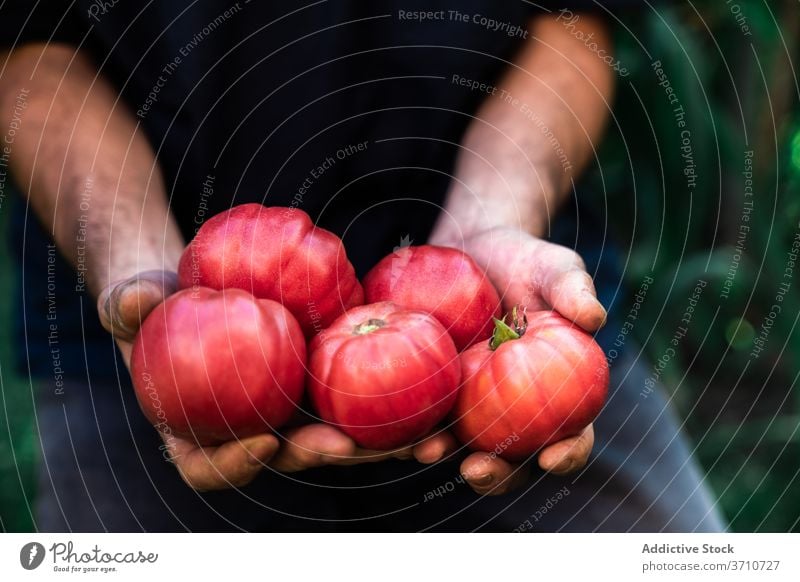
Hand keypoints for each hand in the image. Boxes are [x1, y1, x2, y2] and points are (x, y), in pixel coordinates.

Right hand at [97, 271, 456, 490]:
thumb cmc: (158, 299)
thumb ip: (128, 301)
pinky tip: (430, 388)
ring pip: (337, 436)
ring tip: (415, 436)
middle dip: (321, 457)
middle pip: (288, 458)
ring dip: (377, 444)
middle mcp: (250, 430)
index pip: (211, 466)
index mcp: (198, 432)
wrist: (192, 286)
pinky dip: (395, 401)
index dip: (236, 463)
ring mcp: (292, 410)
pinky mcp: (325, 383)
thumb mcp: (135, 295)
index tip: (265, 439)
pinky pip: (360, 396)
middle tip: (348, 443)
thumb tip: (134, 301)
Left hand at [431, 225, 605, 494]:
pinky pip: (421, 415)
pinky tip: (391, 424)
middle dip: (496, 475)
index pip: (573, 435)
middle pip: (512, 460)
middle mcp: (515, 411)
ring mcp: (470, 405)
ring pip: (459, 447)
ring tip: (426, 452)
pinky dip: (407, 425)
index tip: (553, 455)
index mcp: (557, 395)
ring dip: (443, 457)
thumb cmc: (524, 261)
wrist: (473, 248)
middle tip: (477, 468)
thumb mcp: (553, 268)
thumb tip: (594, 317)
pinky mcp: (433, 391)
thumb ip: (573, 289)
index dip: (568, 454)